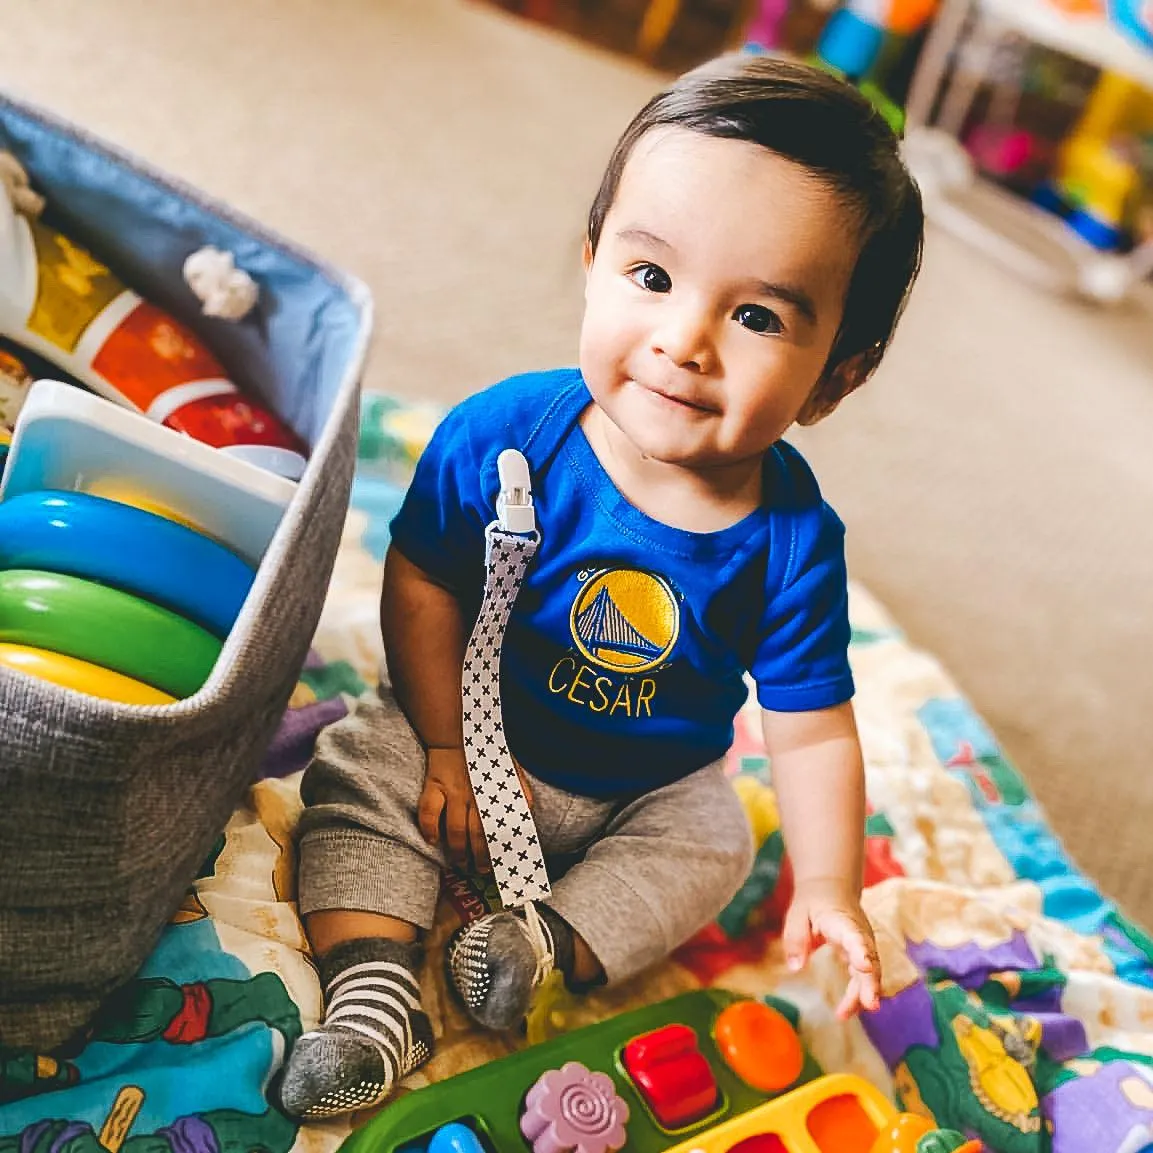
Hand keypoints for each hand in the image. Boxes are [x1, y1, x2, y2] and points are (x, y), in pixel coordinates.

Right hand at [417, 747, 533, 871]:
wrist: (457, 730)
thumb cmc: (486, 752)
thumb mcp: (509, 766)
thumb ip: (520, 788)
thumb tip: (528, 808)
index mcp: (493, 791)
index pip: (498, 827)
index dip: (500, 848)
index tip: (501, 862)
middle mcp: (474, 794)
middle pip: (477, 835)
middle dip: (479, 857)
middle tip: (479, 869)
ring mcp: (452, 790)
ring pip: (454, 829)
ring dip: (457, 851)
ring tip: (459, 862)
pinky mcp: (433, 785)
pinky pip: (428, 811)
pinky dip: (429, 828)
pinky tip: (432, 841)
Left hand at [783, 877, 880, 1018]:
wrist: (831, 888)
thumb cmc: (813, 901)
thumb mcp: (797, 913)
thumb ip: (796, 938)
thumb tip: (796, 968)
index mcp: (842, 921)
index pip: (855, 936)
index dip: (861, 951)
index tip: (864, 965)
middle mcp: (859, 934)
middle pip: (870, 959)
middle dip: (870, 982)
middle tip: (870, 1004)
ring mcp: (864, 945)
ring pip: (870, 973)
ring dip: (862, 994)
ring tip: (843, 1014)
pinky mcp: (863, 955)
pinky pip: (864, 977)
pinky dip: (857, 994)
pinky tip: (844, 1011)